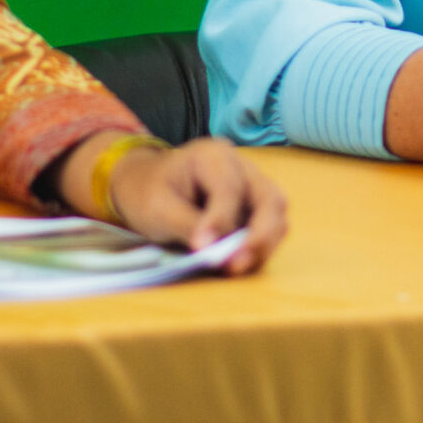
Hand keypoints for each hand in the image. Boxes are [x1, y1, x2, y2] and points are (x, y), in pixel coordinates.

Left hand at [61, 135, 286, 274]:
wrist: (146, 186)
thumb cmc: (150, 192)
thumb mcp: (157, 208)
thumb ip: (187, 225)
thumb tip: (212, 249)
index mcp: (212, 155)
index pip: (228, 187)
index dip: (220, 219)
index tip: (205, 248)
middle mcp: (241, 167)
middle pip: (269, 198)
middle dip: (259, 235)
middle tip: (237, 265)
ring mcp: (253, 187)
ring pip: (276, 215)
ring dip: (264, 244)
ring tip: (237, 267)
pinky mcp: (255, 208)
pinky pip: (271, 227)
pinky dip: (261, 246)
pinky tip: (239, 261)